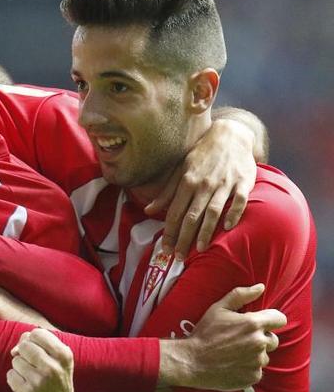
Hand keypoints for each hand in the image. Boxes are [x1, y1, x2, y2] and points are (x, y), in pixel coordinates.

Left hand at [8, 329, 75, 391]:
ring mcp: (39, 381)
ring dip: (20, 368)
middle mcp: (53, 367)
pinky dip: (15, 380)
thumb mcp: (59, 360)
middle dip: (25, 353)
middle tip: (34, 365)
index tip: (37, 349)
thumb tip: (16, 348)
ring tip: (32, 377)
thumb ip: (40, 344)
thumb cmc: (56, 381)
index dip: (32, 339)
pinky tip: (26, 386)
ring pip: (16, 360)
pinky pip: (10, 374)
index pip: (37, 333)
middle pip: (24, 345)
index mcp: (64, 355)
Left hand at [146, 118, 255, 256]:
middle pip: (191, 216)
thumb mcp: (180, 170)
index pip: (175, 212)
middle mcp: (203, 184)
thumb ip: (166, 192)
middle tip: (179, 257)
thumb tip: (148, 210)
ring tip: (199, 249)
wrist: (230, 135)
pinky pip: (238, 201)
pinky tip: (228, 228)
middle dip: (184, 238)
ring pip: (212, 211)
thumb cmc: (201, 155)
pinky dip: (233, 214)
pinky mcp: (243, 182)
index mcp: (186, 181)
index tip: (166, 249)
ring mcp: (224, 184)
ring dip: (205, 232)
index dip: (170, 232)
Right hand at [161, 284, 285, 390]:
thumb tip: (260, 287)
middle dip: (261, 338)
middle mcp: (259, 343)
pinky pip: (257, 370)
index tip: (261, 322)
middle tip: (241, 339)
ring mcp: (257, 361)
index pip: (280, 319)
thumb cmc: (204, 333)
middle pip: (273, 339)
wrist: (192, 361)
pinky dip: (248, 368)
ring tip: (234, 353)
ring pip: (264, 356)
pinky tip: (233, 364)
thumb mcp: (218, 309)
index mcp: (253, 324)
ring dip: (254, 354)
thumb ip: (240, 295)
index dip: (271, 319)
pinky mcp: (254, 376)